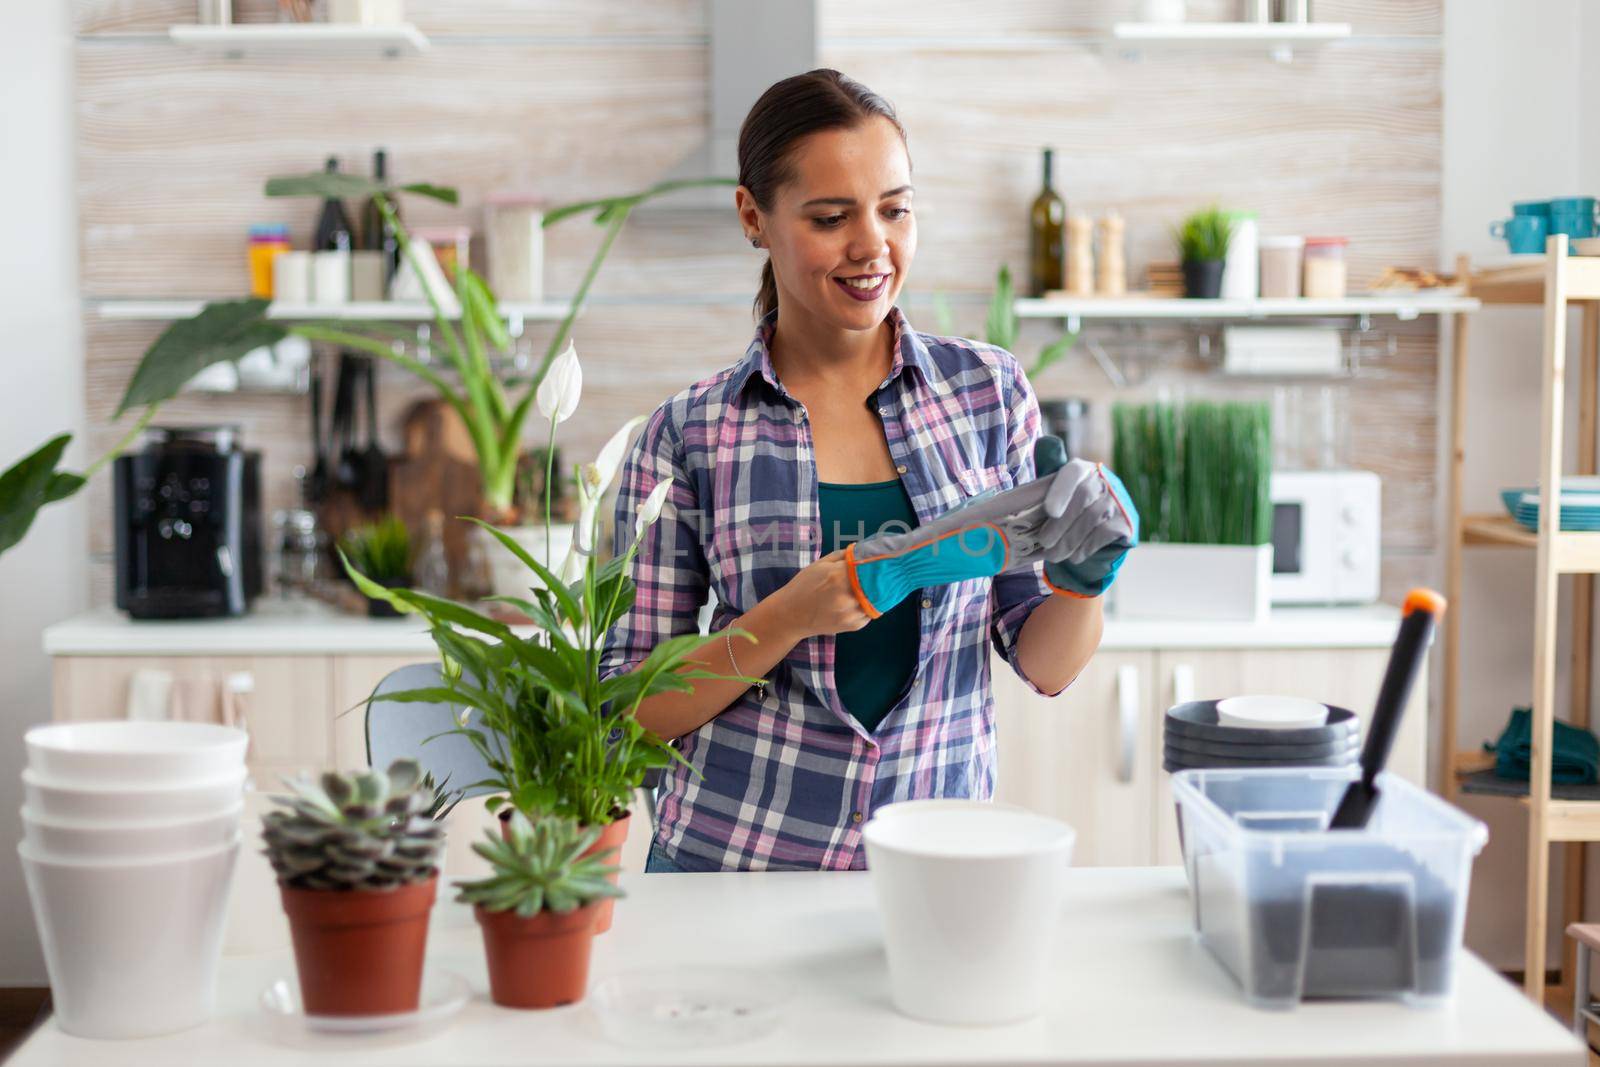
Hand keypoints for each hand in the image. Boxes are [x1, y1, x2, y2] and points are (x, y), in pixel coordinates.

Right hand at [773, 548, 872, 639]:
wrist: (791, 615)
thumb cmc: (803, 586)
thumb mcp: (819, 565)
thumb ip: (842, 556)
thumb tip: (862, 549)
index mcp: (838, 575)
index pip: (868, 565)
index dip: (876, 561)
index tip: (881, 559)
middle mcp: (847, 595)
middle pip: (876, 582)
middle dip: (879, 577)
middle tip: (883, 572)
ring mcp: (851, 612)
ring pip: (877, 599)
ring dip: (877, 592)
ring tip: (874, 586)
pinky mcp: (854, 625)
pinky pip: (870, 613)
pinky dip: (869, 606)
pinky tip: (862, 601)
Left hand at [1032, 436, 1138, 597]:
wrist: (1095, 539)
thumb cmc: (1068, 511)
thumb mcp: (1056, 489)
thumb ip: (1050, 467)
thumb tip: (1045, 441)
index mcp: (1084, 469)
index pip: (1073, 472)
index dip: (1061, 490)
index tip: (1049, 511)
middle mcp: (1105, 480)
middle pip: (1083, 497)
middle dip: (1060, 523)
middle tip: (1043, 542)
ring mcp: (1119, 501)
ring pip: (1092, 519)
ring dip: (1069, 540)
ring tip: (1053, 554)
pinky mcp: (1127, 522)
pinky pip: (1104, 534)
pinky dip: (1085, 548)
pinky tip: (1073, 556)